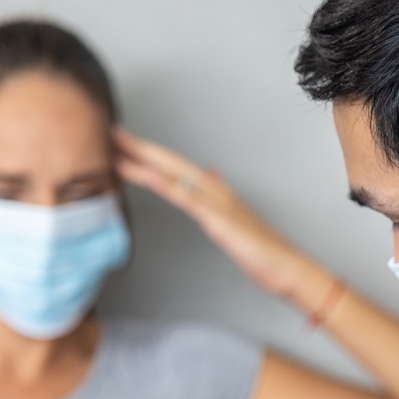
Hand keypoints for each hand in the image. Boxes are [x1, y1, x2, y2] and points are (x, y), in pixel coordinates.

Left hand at [114, 130, 336, 307]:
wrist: (286, 266)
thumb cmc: (262, 248)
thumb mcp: (233, 218)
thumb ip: (219, 196)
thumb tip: (212, 174)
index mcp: (214, 190)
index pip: (175, 165)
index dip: (149, 152)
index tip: (124, 142)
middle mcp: (214, 189)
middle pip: (170, 162)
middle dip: (139, 146)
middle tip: (111, 132)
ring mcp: (216, 202)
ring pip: (174, 174)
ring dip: (145, 158)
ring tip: (119, 147)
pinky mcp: (219, 219)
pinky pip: (187, 198)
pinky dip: (165, 183)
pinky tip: (148, 174)